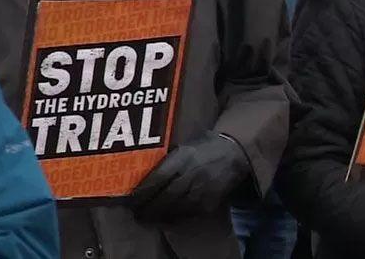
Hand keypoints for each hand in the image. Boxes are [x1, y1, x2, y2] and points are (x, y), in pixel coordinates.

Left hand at [130, 132, 248, 220]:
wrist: (234, 152)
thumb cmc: (204, 146)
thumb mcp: (183, 147)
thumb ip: (166, 161)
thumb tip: (144, 176)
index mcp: (182, 158)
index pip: (156, 180)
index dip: (140, 194)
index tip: (130, 201)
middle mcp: (190, 176)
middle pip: (162, 199)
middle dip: (146, 210)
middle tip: (136, 214)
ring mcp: (201, 191)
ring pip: (173, 210)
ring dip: (158, 216)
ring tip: (148, 218)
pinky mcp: (209, 203)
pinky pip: (187, 215)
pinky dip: (174, 218)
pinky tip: (167, 217)